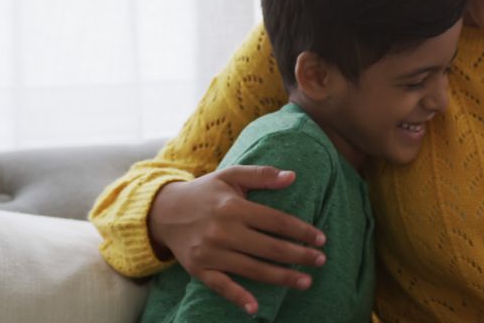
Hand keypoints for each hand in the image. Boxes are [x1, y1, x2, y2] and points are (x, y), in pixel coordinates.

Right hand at [148, 166, 327, 314]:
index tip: (321, 239)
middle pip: (269, 247)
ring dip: (281, 277)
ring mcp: (210, 253)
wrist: (163, 212)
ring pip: (252, 269)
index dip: (301, 231)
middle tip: (321, 261)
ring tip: (306, 281)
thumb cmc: (205, 192)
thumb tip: (292, 176)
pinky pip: (221, 286)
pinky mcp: (199, 269)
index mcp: (233, 207)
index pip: (276, 221)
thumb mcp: (230, 175)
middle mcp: (222, 231)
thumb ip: (261, 174)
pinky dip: (238, 297)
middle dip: (299, 256)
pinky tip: (256, 308)